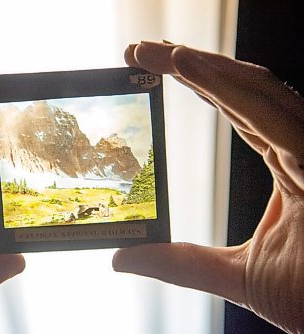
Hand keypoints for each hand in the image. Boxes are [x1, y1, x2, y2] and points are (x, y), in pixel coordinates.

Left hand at [113, 42, 302, 332]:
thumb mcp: (235, 275)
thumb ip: (180, 263)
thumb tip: (121, 258)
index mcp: (287, 163)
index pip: (236, 111)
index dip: (197, 85)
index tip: (149, 71)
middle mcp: (300, 148)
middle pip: (242, 92)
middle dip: (191, 65)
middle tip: (139, 51)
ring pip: (257, 92)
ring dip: (204, 66)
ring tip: (156, 52)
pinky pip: (275, 116)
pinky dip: (230, 88)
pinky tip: (187, 67)